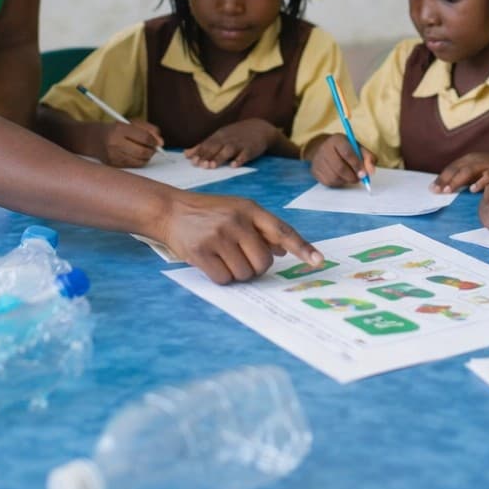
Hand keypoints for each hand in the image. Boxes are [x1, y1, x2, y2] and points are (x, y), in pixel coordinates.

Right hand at [98, 120, 163, 167]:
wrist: (94, 139)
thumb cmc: (117, 129)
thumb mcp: (132, 123)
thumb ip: (149, 129)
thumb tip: (161, 143)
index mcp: (120, 129)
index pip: (144, 137)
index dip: (154, 141)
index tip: (157, 142)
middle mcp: (115, 143)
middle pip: (143, 152)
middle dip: (152, 151)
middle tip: (154, 148)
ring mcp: (113, 156)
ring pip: (140, 161)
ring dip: (147, 157)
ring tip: (145, 151)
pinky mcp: (114, 165)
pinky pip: (134, 166)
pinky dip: (139, 161)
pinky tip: (137, 156)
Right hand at [160, 191, 321, 283]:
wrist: (170, 209)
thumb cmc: (208, 212)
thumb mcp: (237, 210)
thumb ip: (262, 228)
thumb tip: (284, 249)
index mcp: (250, 209)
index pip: (282, 230)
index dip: (302, 247)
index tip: (318, 261)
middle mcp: (236, 221)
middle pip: (263, 262)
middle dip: (255, 267)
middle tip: (240, 257)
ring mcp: (218, 236)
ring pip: (244, 274)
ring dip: (237, 273)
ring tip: (223, 257)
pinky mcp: (200, 252)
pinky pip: (224, 279)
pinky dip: (221, 277)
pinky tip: (211, 263)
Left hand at [185, 119, 278, 167]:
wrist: (260, 128)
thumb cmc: (236, 134)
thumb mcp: (219, 137)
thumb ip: (203, 146)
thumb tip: (186, 154)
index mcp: (219, 136)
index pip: (207, 144)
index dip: (200, 152)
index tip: (192, 161)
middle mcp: (228, 139)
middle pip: (216, 147)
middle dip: (207, 155)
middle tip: (200, 165)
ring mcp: (239, 143)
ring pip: (228, 150)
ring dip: (220, 158)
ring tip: (212, 166)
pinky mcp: (250, 149)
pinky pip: (245, 155)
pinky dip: (239, 160)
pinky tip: (234, 165)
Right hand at [308, 135, 374, 187]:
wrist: (325, 149)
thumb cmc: (345, 149)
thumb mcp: (358, 148)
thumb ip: (369, 158)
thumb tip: (371, 171)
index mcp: (337, 140)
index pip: (347, 153)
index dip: (357, 164)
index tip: (364, 173)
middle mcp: (325, 149)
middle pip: (340, 167)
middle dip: (353, 175)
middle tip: (360, 177)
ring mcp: (318, 161)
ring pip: (335, 177)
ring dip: (347, 180)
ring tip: (352, 176)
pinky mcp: (315, 172)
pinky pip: (330, 182)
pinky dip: (340, 182)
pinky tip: (342, 177)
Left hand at [432, 152, 488, 192]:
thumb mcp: (477, 171)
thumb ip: (463, 178)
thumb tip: (444, 187)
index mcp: (469, 159)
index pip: (451, 168)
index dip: (441, 178)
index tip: (432, 189)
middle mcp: (477, 159)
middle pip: (457, 168)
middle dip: (446, 180)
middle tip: (437, 191)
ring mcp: (488, 164)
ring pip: (468, 171)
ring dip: (457, 181)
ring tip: (449, 190)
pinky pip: (487, 176)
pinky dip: (479, 182)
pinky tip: (473, 190)